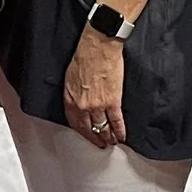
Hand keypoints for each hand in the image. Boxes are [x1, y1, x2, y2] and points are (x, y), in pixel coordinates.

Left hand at [64, 28, 125, 146]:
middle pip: (89, 128)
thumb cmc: (84, 57)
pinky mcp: (113, 101)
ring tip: (112, 142)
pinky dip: (120, 130)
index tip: (88, 136)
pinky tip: (122, 136)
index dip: (83, 133)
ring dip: (108, 137)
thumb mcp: (70, 79)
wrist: (98, 47)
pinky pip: (116, 121)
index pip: (75, 124)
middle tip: (101, 144)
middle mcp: (83, 106)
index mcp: (70, 100)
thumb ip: (73, 95)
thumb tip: (79, 105)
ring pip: (103, 127)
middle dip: (96, 138)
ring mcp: (98, 105)